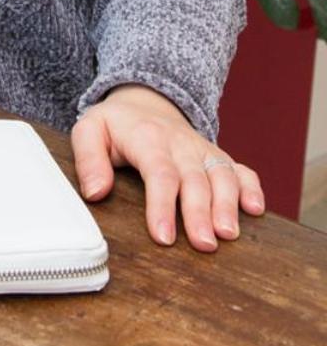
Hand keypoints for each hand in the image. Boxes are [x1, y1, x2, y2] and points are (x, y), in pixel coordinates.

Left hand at [71, 82, 265, 249]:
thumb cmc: (116, 125)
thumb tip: (96, 192)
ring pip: (222, 175)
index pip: (159, 173)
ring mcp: (203, 151)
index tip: (164, 238)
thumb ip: (88, 159)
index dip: (162, 206)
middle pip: (195, 179)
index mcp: (148, 138)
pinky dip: (252, 188)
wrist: (144, 101)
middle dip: (200, 213)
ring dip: (228, 205)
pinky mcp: (218, 158)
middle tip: (204, 244)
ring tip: (229, 235)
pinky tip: (255, 210)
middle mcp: (181, 144)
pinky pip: (242, 170)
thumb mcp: (90, 130)